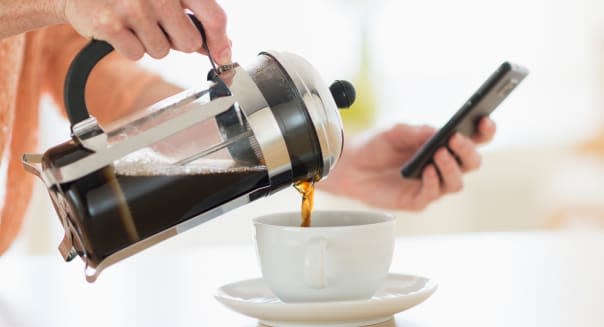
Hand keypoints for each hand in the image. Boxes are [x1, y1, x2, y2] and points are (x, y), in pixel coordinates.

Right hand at [56, 0, 231, 61]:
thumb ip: (193, 15)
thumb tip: (220, 47)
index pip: (214, 17)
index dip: (220, 42)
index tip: (222, 55)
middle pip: (189, 43)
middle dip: (178, 41)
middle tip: (160, 25)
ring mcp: (133, 8)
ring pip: (162, 51)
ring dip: (151, 42)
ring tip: (135, 20)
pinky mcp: (110, 24)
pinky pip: (137, 54)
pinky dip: (130, 46)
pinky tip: (120, 26)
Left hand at [318, 118, 496, 210]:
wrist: (350, 165)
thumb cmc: (377, 145)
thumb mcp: (396, 132)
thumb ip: (418, 132)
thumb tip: (441, 133)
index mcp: (443, 146)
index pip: (474, 140)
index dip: (485, 132)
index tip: (485, 121)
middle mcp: (442, 167)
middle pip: (471, 163)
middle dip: (468, 151)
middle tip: (454, 140)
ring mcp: (432, 185)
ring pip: (456, 183)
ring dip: (450, 168)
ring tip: (437, 153)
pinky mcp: (417, 200)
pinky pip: (433, 194)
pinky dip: (432, 182)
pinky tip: (425, 171)